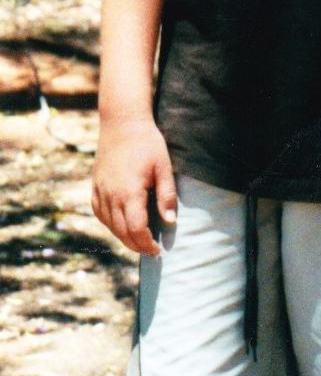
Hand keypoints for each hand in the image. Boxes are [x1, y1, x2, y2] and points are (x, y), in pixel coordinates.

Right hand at [91, 118, 176, 254]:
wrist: (122, 123)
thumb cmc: (147, 143)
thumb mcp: (164, 167)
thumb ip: (166, 195)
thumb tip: (170, 221)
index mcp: (129, 193)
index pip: (136, 229)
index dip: (147, 244)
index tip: (157, 251)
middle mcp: (111, 196)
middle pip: (122, 231)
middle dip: (136, 245)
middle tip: (150, 252)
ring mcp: (100, 192)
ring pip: (109, 225)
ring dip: (123, 237)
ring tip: (139, 242)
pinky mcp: (94, 187)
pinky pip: (100, 214)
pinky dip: (110, 225)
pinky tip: (120, 227)